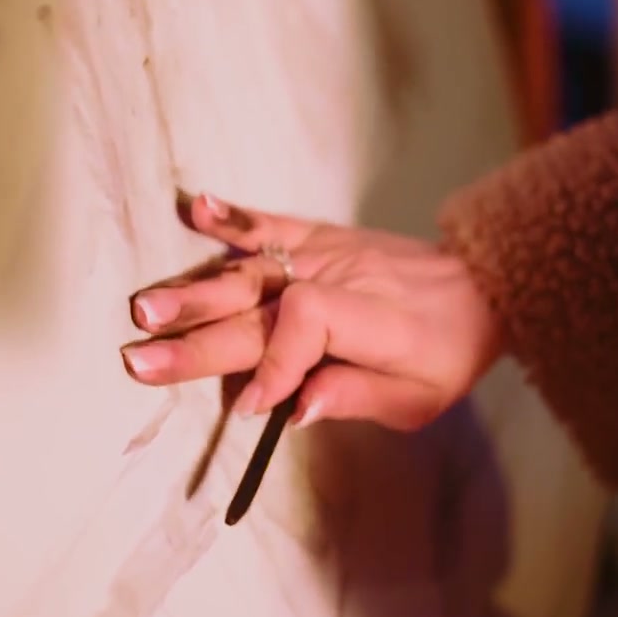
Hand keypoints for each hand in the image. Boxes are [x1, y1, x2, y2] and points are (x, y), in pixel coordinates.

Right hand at [119, 193, 501, 428]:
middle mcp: (341, 279)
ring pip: (251, 269)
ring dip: (193, 289)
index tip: (248, 405)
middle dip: (196, 337)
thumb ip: (354, 396)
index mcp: (372, 321)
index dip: (273, 366)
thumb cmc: (445, 353)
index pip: (306, 327)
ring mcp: (326, 252)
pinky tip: (194, 206)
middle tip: (139, 359)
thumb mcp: (418, 398)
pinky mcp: (319, 236)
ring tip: (144, 308)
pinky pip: (272, 223)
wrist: (478, 285)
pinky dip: (232, 217)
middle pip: (260, 305)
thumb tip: (294, 409)